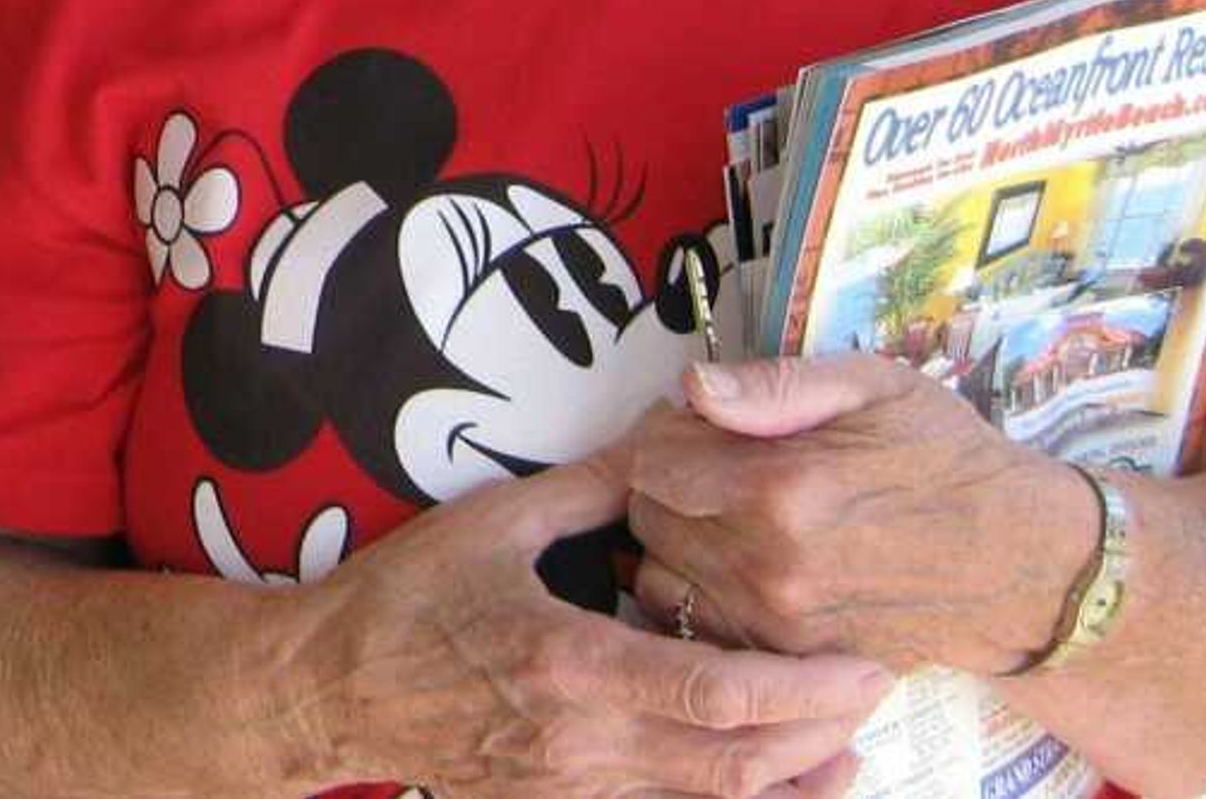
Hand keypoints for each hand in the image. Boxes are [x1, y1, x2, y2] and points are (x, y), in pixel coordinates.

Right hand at [275, 448, 892, 798]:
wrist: (328, 689)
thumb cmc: (404, 597)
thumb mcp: (491, 521)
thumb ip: (591, 487)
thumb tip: (666, 441)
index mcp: (573, 664)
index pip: (718, 696)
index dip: (806, 690)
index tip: (864, 663)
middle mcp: (583, 743)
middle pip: (734, 765)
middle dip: (820, 735)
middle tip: (877, 692)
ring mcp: (572, 789)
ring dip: (791, 784)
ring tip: (850, 748)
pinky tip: (775, 787)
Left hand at [624, 355, 1092, 676]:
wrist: (1025, 565)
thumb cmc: (947, 459)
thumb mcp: (874, 387)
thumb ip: (774, 386)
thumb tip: (691, 386)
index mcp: (780, 487)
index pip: (650, 458)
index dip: (664, 432)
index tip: (699, 425)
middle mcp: (769, 565)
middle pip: (646, 517)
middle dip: (666, 483)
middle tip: (715, 465)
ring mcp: (777, 624)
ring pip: (658, 578)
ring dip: (675, 543)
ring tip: (728, 516)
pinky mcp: (790, 662)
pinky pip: (697, 628)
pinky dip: (701, 596)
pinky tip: (743, 565)